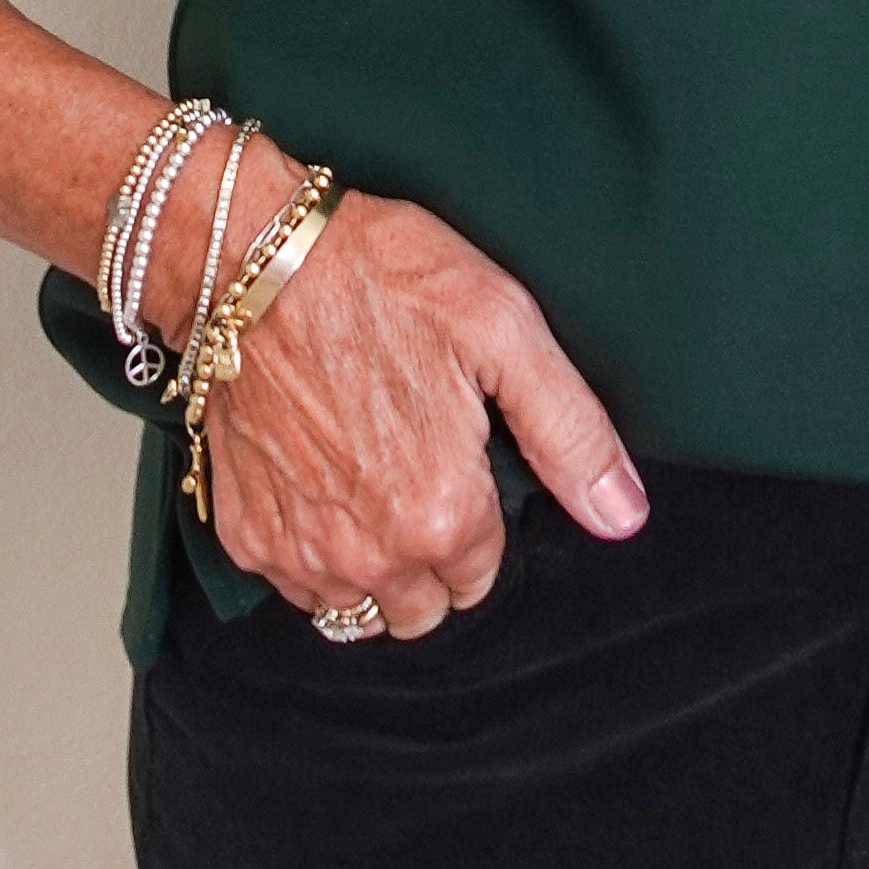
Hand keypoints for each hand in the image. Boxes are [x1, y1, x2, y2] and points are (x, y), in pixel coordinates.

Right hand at [203, 161, 649, 637]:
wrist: (250, 261)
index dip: (480, 517)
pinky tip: (319, 483)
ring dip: (373, 566)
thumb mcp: (504, 330)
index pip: (483, 574)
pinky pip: (295, 587)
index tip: (460, 462)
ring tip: (369, 480)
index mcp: (442, 512)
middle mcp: (369, 552)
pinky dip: (312, 554)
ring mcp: (299, 551)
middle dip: (431, 557)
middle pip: (423, 608)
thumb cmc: (380, 279)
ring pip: (358, 607)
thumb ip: (571, 433)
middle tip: (416, 471)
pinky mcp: (246, 535)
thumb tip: (623, 514)